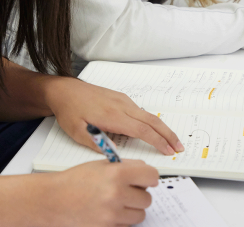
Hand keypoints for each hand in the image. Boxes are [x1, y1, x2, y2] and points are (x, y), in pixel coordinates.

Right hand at [44, 159, 158, 226]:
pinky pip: (127, 226)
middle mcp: (116, 194)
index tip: (145, 179)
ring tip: (115, 202)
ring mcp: (112, 214)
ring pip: (140, 215)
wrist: (53, 200)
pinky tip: (107, 211)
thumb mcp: (100, 165)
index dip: (149, 177)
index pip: (151, 176)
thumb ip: (124, 167)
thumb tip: (146, 171)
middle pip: (147, 198)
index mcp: (116, 173)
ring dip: (131, 209)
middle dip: (138, 194)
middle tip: (125, 190)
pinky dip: (121, 220)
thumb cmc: (74, 181)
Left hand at [45, 77, 183, 154]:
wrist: (63, 90)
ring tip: (171, 141)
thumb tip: (116, 154)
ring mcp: (121, 100)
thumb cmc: (69, 110)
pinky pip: (140, 110)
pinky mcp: (120, 97)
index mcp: (112, 115)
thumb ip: (97, 144)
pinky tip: (154, 129)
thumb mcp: (77, 132)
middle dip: (168, 135)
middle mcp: (121, 105)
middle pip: (152, 121)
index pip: (142, 130)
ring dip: (161, 128)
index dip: (158, 142)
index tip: (169, 151)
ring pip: (148, 114)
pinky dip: (151, 121)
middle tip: (179, 147)